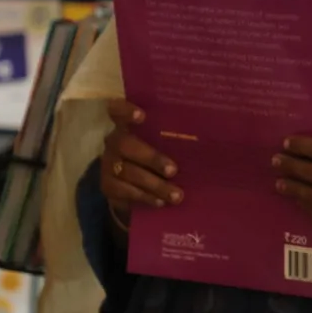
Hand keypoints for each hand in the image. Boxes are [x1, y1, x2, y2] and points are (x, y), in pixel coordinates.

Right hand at [99, 99, 180, 228]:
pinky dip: (145, 197)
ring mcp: (107, 164)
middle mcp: (114, 142)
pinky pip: (125, 191)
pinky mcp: (107, 186)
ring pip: (128, 172)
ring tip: (176, 195)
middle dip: (151, 158)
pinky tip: (160, 202)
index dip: (125, 110)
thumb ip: (170, 141)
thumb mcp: (161, 146)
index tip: (142, 116)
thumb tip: (205, 142)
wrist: (132, 187)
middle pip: (126, 145)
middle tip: (173, 170)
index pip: (117, 111)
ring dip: (154, 185)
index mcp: (127, 125)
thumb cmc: (155, 158)